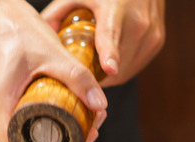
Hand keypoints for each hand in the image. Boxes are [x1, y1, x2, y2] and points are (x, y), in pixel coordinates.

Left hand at [42, 0, 165, 86]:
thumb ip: (56, 14)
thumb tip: (37, 38)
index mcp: (116, 10)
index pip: (112, 36)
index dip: (111, 55)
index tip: (109, 69)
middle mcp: (139, 23)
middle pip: (117, 64)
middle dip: (96, 75)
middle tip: (78, 77)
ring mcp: (151, 34)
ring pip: (126, 71)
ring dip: (108, 76)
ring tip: (93, 69)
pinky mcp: (157, 42)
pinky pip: (135, 67)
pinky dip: (121, 70)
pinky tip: (109, 64)